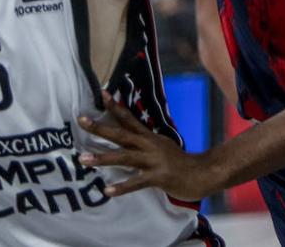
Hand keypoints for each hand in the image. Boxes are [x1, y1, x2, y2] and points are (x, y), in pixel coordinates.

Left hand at [77, 92, 218, 200]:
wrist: (204, 174)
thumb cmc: (179, 163)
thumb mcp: (161, 147)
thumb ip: (143, 144)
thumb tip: (127, 140)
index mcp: (149, 137)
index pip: (129, 118)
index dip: (115, 106)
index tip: (100, 93)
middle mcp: (149, 145)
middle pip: (121, 134)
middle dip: (100, 128)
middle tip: (81, 120)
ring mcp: (154, 161)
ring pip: (124, 157)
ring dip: (102, 158)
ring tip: (83, 160)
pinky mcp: (159, 177)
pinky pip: (136, 182)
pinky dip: (122, 187)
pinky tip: (107, 191)